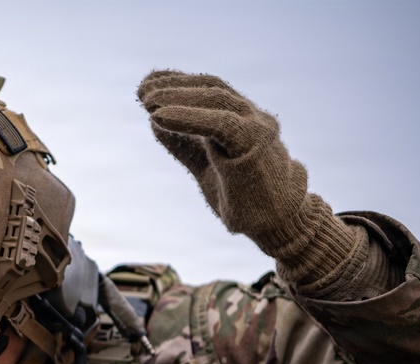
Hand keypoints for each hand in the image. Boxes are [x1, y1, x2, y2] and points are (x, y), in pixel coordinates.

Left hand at [137, 70, 363, 291]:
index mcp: (243, 120)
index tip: (147, 84)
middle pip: (212, 88)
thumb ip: (185, 146)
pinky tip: (157, 117)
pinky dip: (186, 118)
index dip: (178, 83)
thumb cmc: (245, 198)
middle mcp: (252, 118)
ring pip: (216, 100)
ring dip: (176, 97)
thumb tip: (153, 121)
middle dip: (174, 86)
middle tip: (141, 89)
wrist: (278, 224)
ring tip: (146, 100)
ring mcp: (257, 129)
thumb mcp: (206, 167)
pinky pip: (219, 124)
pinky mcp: (254, 146)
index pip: (210, 90)